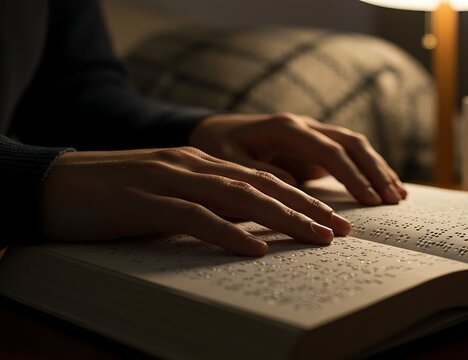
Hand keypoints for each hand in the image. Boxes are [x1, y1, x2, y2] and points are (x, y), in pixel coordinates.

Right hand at [41, 147, 351, 255]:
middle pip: (262, 186)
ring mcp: (169, 180)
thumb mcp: (171, 194)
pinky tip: (256, 248)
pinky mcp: (145, 202)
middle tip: (340, 230)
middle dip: (306, 208)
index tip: (333, 220)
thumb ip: (209, 202)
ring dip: (282, 218)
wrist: (57, 184)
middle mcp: (193, 166)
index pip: (262, 180)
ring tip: (315, 237)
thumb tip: (251, 226)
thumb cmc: (118, 195)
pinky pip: (195, 217)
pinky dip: (229, 232)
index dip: (301, 199)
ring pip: (239, 197)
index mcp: (201, 163)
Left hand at [189, 113, 406, 204]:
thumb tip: (294, 190)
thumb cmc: (219, 147)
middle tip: (392, 200)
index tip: (369, 199)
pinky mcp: (316, 147)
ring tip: (398, 196)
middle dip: (374, 171)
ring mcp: (313, 134)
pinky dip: (369, 170)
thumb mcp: (228, 161)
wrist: (216, 131)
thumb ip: (258, 173)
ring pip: (355, 146)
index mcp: (286, 127)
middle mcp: (305, 125)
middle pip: (351, 143)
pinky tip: (385, 187)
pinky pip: (350, 155)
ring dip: (378, 169)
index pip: (328, 150)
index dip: (351, 174)